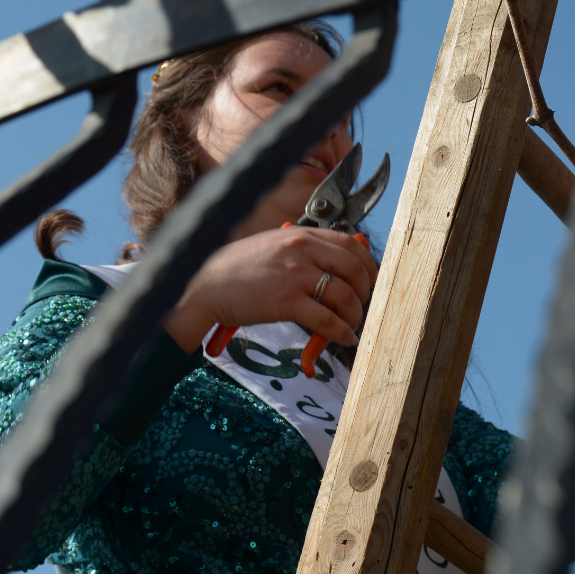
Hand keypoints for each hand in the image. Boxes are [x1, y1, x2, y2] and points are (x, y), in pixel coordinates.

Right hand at [163, 227, 377, 352]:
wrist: (203, 284)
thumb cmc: (236, 269)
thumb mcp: (274, 247)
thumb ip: (304, 252)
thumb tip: (336, 269)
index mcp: (301, 235)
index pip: (351, 244)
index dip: (369, 265)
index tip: (371, 282)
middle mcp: (302, 250)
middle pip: (355, 268)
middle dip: (366, 291)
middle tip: (362, 306)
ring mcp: (295, 275)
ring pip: (345, 295)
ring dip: (355, 315)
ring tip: (351, 326)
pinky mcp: (286, 301)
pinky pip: (327, 320)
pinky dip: (341, 332)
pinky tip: (344, 338)